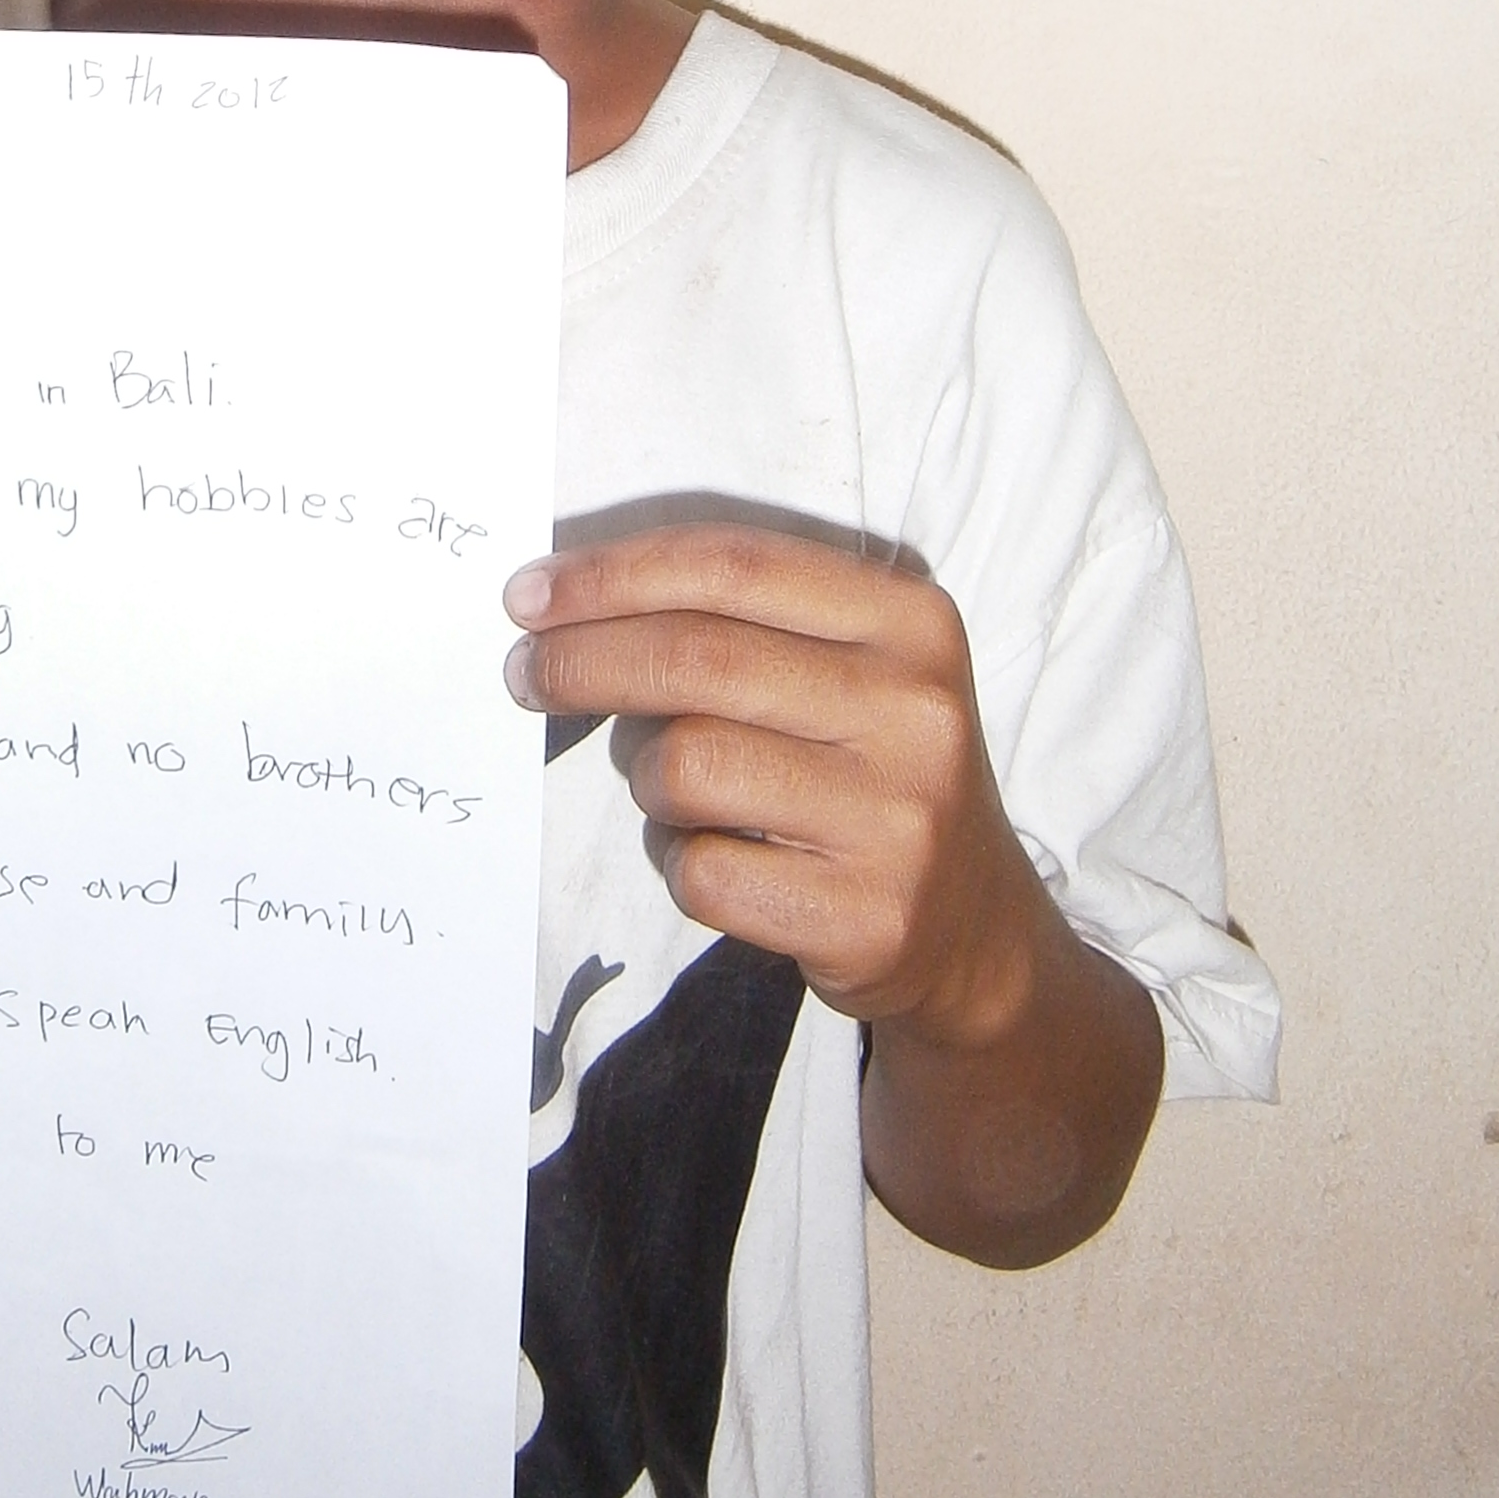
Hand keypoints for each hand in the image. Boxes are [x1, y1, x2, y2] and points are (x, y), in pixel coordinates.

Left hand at [501, 522, 1159, 1262]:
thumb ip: (738, 622)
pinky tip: (726, 863)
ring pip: (686, 767)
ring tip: (681, 795)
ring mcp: (899, 821)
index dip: (613, 575)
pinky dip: (682, 865)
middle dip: (584, 661)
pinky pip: (701, 873)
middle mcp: (916, 712)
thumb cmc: (872, 774)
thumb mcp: (851, 671)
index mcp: (912, 622)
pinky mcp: (866, 919)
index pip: (731, 565)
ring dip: (648, 781)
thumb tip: (561, 603)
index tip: (529, 595)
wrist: (973, 932)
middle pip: (697, 660)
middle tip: (525, 674)